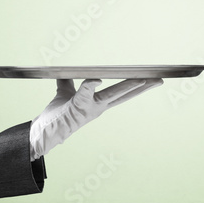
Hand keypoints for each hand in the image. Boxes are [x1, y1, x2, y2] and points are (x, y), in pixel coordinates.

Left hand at [29, 78, 161, 159]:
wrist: (44, 131)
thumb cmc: (57, 114)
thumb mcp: (64, 93)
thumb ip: (68, 82)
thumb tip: (65, 71)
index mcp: (99, 103)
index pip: (121, 92)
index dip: (135, 85)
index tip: (149, 78)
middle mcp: (98, 107)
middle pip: (124, 94)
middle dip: (142, 87)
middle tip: (159, 79)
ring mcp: (90, 108)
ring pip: (111, 95)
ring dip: (126, 87)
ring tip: (141, 80)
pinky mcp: (77, 108)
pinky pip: (84, 94)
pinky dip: (89, 85)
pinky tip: (97, 78)